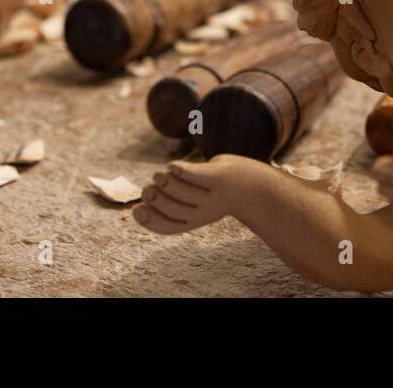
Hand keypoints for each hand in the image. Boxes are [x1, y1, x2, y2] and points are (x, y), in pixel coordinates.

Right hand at [133, 156, 248, 233]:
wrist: (256, 185)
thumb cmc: (218, 191)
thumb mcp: (197, 199)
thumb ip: (175, 197)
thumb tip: (148, 191)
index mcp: (196, 219)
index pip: (168, 227)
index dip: (149, 221)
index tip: (137, 211)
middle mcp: (205, 211)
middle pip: (172, 208)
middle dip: (155, 198)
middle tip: (149, 188)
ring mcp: (214, 195)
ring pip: (182, 190)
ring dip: (166, 182)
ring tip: (160, 174)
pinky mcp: (221, 177)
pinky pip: (199, 176)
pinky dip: (184, 171)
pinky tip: (171, 166)